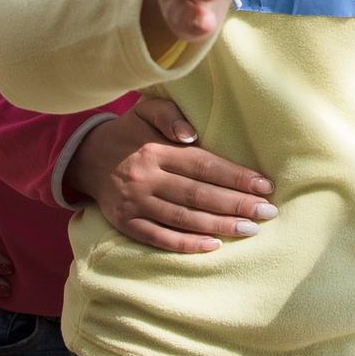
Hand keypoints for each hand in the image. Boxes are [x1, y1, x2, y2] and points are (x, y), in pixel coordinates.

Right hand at [65, 98, 276, 253]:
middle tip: (268, 213)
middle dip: (237, 204)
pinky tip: (213, 246)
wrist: (86, 158)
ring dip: (219, 226)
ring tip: (250, 230)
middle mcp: (145, 177)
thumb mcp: (145, 110)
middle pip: (198, 194)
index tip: (265, 186)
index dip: (236, 176)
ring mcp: (134, 203)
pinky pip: (159, 238)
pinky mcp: (126, 223)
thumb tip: (191, 133)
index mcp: (156, 150)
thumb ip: (169, 114)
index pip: (204, 165)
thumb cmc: (129, 133)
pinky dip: (187, 244)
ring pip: (183, 218)